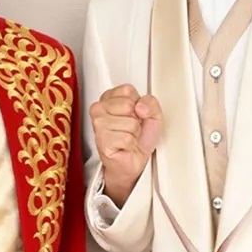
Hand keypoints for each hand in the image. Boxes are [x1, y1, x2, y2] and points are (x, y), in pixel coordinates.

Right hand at [89, 84, 161, 206]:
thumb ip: (151, 102)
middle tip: (130, 128)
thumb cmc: (139, 138)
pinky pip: (127, 138)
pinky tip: (124, 146)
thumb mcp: (153, 114)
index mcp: (109, 97)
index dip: (138, 105)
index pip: (127, 90)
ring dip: (134, 134)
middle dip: (136, 120)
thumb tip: (140, 106)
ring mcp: (98, 124)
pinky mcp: (102, 140)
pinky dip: (130, 144)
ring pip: (130, 123)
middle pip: (128, 105)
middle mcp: (99, 109)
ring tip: (127, 137)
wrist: (133, 161)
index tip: (134, 114)